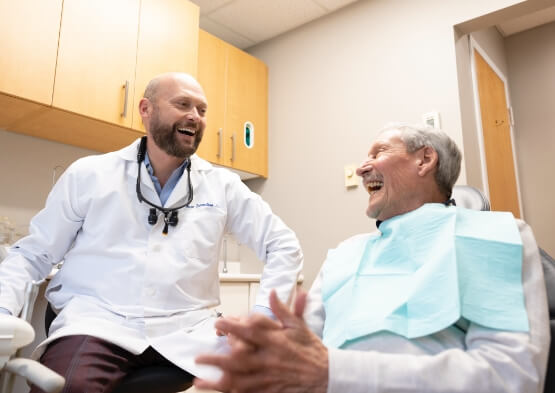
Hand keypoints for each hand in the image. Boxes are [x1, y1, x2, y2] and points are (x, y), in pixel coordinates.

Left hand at [195, 290, 328, 392]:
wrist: (327, 374)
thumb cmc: (312, 349)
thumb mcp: (299, 326)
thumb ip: (282, 310)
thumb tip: (271, 293)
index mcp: (276, 341)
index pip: (249, 332)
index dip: (231, 326)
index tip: (218, 322)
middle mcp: (270, 360)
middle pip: (238, 360)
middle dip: (216, 359)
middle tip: (199, 357)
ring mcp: (269, 378)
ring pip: (239, 380)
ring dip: (217, 381)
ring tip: (199, 379)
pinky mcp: (270, 391)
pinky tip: (218, 390)